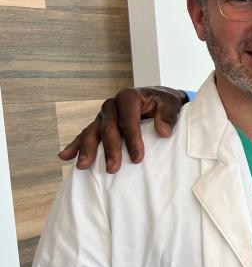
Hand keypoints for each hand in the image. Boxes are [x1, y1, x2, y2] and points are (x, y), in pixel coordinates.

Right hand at [58, 87, 186, 172]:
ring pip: (92, 132)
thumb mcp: (171, 104)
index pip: (127, 121)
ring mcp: (103, 115)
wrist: (156, 98)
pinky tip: (64, 157)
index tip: (138, 159)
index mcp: (128, 97)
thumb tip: (163, 131)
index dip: (132, 140)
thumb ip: (168, 115)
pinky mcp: (99, 124)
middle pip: (108, 129)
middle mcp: (111, 104)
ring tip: (83, 166)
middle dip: (110, 150)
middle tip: (113, 169)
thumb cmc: (164, 102)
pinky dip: (74, 145)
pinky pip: (85, 135)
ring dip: (87, 150)